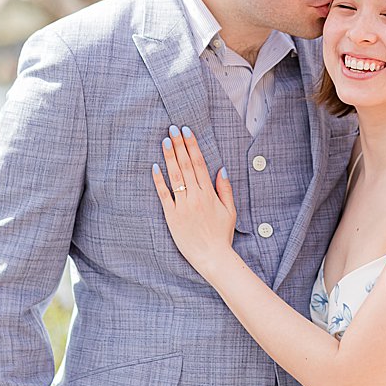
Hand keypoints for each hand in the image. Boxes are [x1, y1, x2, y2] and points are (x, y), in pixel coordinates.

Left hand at [152, 125, 237, 273]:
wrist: (212, 257)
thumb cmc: (222, 235)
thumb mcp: (230, 211)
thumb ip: (225, 189)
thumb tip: (220, 169)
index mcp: (209, 194)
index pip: (199, 163)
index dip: (192, 145)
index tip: (187, 131)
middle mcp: (195, 197)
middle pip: (186, 165)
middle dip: (179, 145)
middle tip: (172, 128)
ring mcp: (182, 206)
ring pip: (175, 176)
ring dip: (169, 157)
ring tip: (165, 141)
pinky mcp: (172, 216)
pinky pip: (164, 195)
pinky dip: (159, 181)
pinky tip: (155, 167)